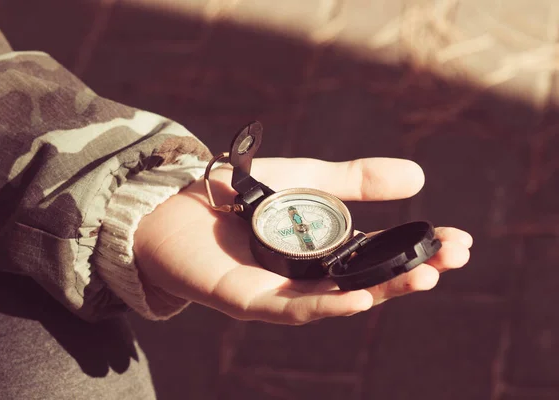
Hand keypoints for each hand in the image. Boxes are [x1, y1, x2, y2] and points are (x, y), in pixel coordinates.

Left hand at [133, 157, 471, 324]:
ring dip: (382, 291)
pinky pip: (293, 309)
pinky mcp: (250, 301)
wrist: (175, 202)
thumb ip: (355, 179)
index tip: (460, 240)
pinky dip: (327, 307)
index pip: (384, 252)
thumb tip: (419, 176)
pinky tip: (360, 300)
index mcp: (327, 248)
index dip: (421, 247)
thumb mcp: (309, 179)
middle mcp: (311, 274)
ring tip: (424, 277)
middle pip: (369, 280)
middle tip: (453, 260)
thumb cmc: (241, 192)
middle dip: (413, 271)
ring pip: (339, 299)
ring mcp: (282, 291)